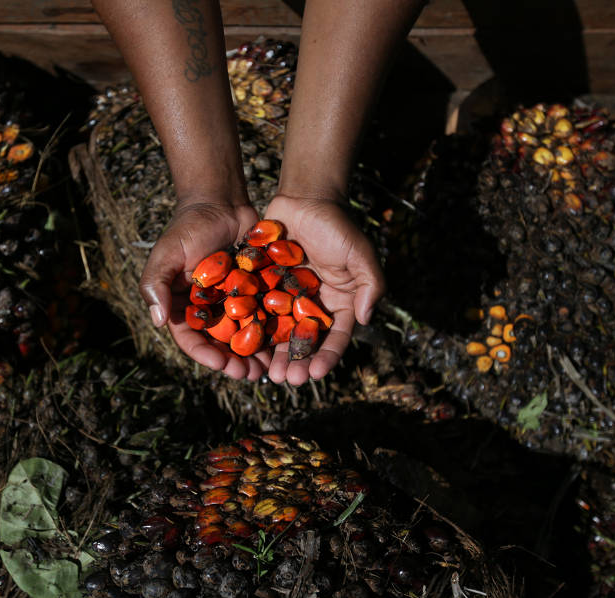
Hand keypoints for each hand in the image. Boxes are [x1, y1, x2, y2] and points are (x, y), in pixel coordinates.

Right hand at [139, 201, 269, 380]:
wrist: (220, 202)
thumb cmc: (188, 227)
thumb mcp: (167, 253)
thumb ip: (157, 285)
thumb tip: (158, 322)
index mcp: (183, 306)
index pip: (191, 339)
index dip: (205, 356)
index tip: (221, 365)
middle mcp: (209, 309)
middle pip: (220, 345)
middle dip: (234, 362)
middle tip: (250, 375)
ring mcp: (234, 302)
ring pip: (245, 336)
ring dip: (255, 354)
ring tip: (268, 368)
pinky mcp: (256, 291)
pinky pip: (265, 315)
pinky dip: (273, 330)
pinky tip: (285, 343)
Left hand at [263, 194, 384, 384]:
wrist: (305, 199)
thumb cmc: (337, 226)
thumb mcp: (360, 254)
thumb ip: (370, 285)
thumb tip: (366, 318)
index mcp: (339, 303)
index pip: (335, 337)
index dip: (327, 357)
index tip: (315, 374)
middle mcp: (313, 306)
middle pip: (305, 342)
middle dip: (297, 363)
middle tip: (287, 380)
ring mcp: (287, 299)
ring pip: (280, 334)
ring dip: (274, 356)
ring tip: (267, 373)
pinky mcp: (265, 289)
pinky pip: (258, 313)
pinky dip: (253, 331)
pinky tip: (244, 347)